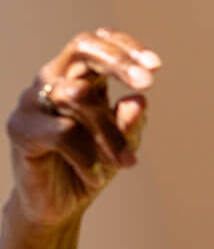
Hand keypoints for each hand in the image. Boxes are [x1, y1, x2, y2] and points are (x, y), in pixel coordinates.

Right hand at [6, 29, 159, 229]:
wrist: (58, 207)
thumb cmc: (92, 166)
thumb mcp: (123, 144)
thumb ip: (131, 122)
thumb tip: (138, 99)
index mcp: (78, 77)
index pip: (97, 42)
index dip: (125, 46)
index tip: (156, 66)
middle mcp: (52, 80)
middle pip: (82, 48)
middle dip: (119, 62)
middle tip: (147, 84)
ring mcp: (32, 102)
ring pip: (78, 96)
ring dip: (110, 132)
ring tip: (127, 163)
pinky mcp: (21, 128)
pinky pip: (63, 132)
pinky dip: (89, 157)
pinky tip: (97, 177)